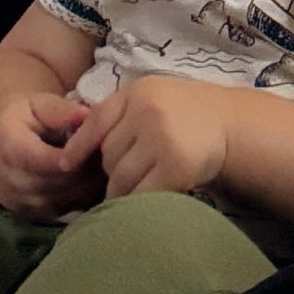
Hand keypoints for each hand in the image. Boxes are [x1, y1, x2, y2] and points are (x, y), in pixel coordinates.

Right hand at [0, 91, 101, 220]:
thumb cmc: (25, 117)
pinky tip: (95, 185)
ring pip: (59, 202)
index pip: (43, 160)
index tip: (100, 145)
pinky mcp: (25, 215)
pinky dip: (80, 200)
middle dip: (85, 172)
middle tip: (113, 158)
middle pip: (53, 184)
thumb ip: (61, 111)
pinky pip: (58, 212)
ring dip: (86, 189)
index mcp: (6, 145)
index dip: (74, 157)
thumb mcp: (40, 104)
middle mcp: (5, 178)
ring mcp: (14, 201)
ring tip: (108, 170)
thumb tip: (87, 115)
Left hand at [58, 75, 234, 198]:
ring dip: (123, 189)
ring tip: (140, 184)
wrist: (230, 123)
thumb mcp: (151, 98)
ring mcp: (162, 139)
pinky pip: (142, 194)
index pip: (96, 122)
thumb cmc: (184, 113)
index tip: (64, 166)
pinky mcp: (176, 167)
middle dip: (113, 168)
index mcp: (138, 93)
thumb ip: (120, 115)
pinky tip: (150, 195)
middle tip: (131, 171)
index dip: (77, 147)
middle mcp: (148, 113)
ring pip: (120, 178)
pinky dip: (139, 201)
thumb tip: (73, 149)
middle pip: (108, 155)